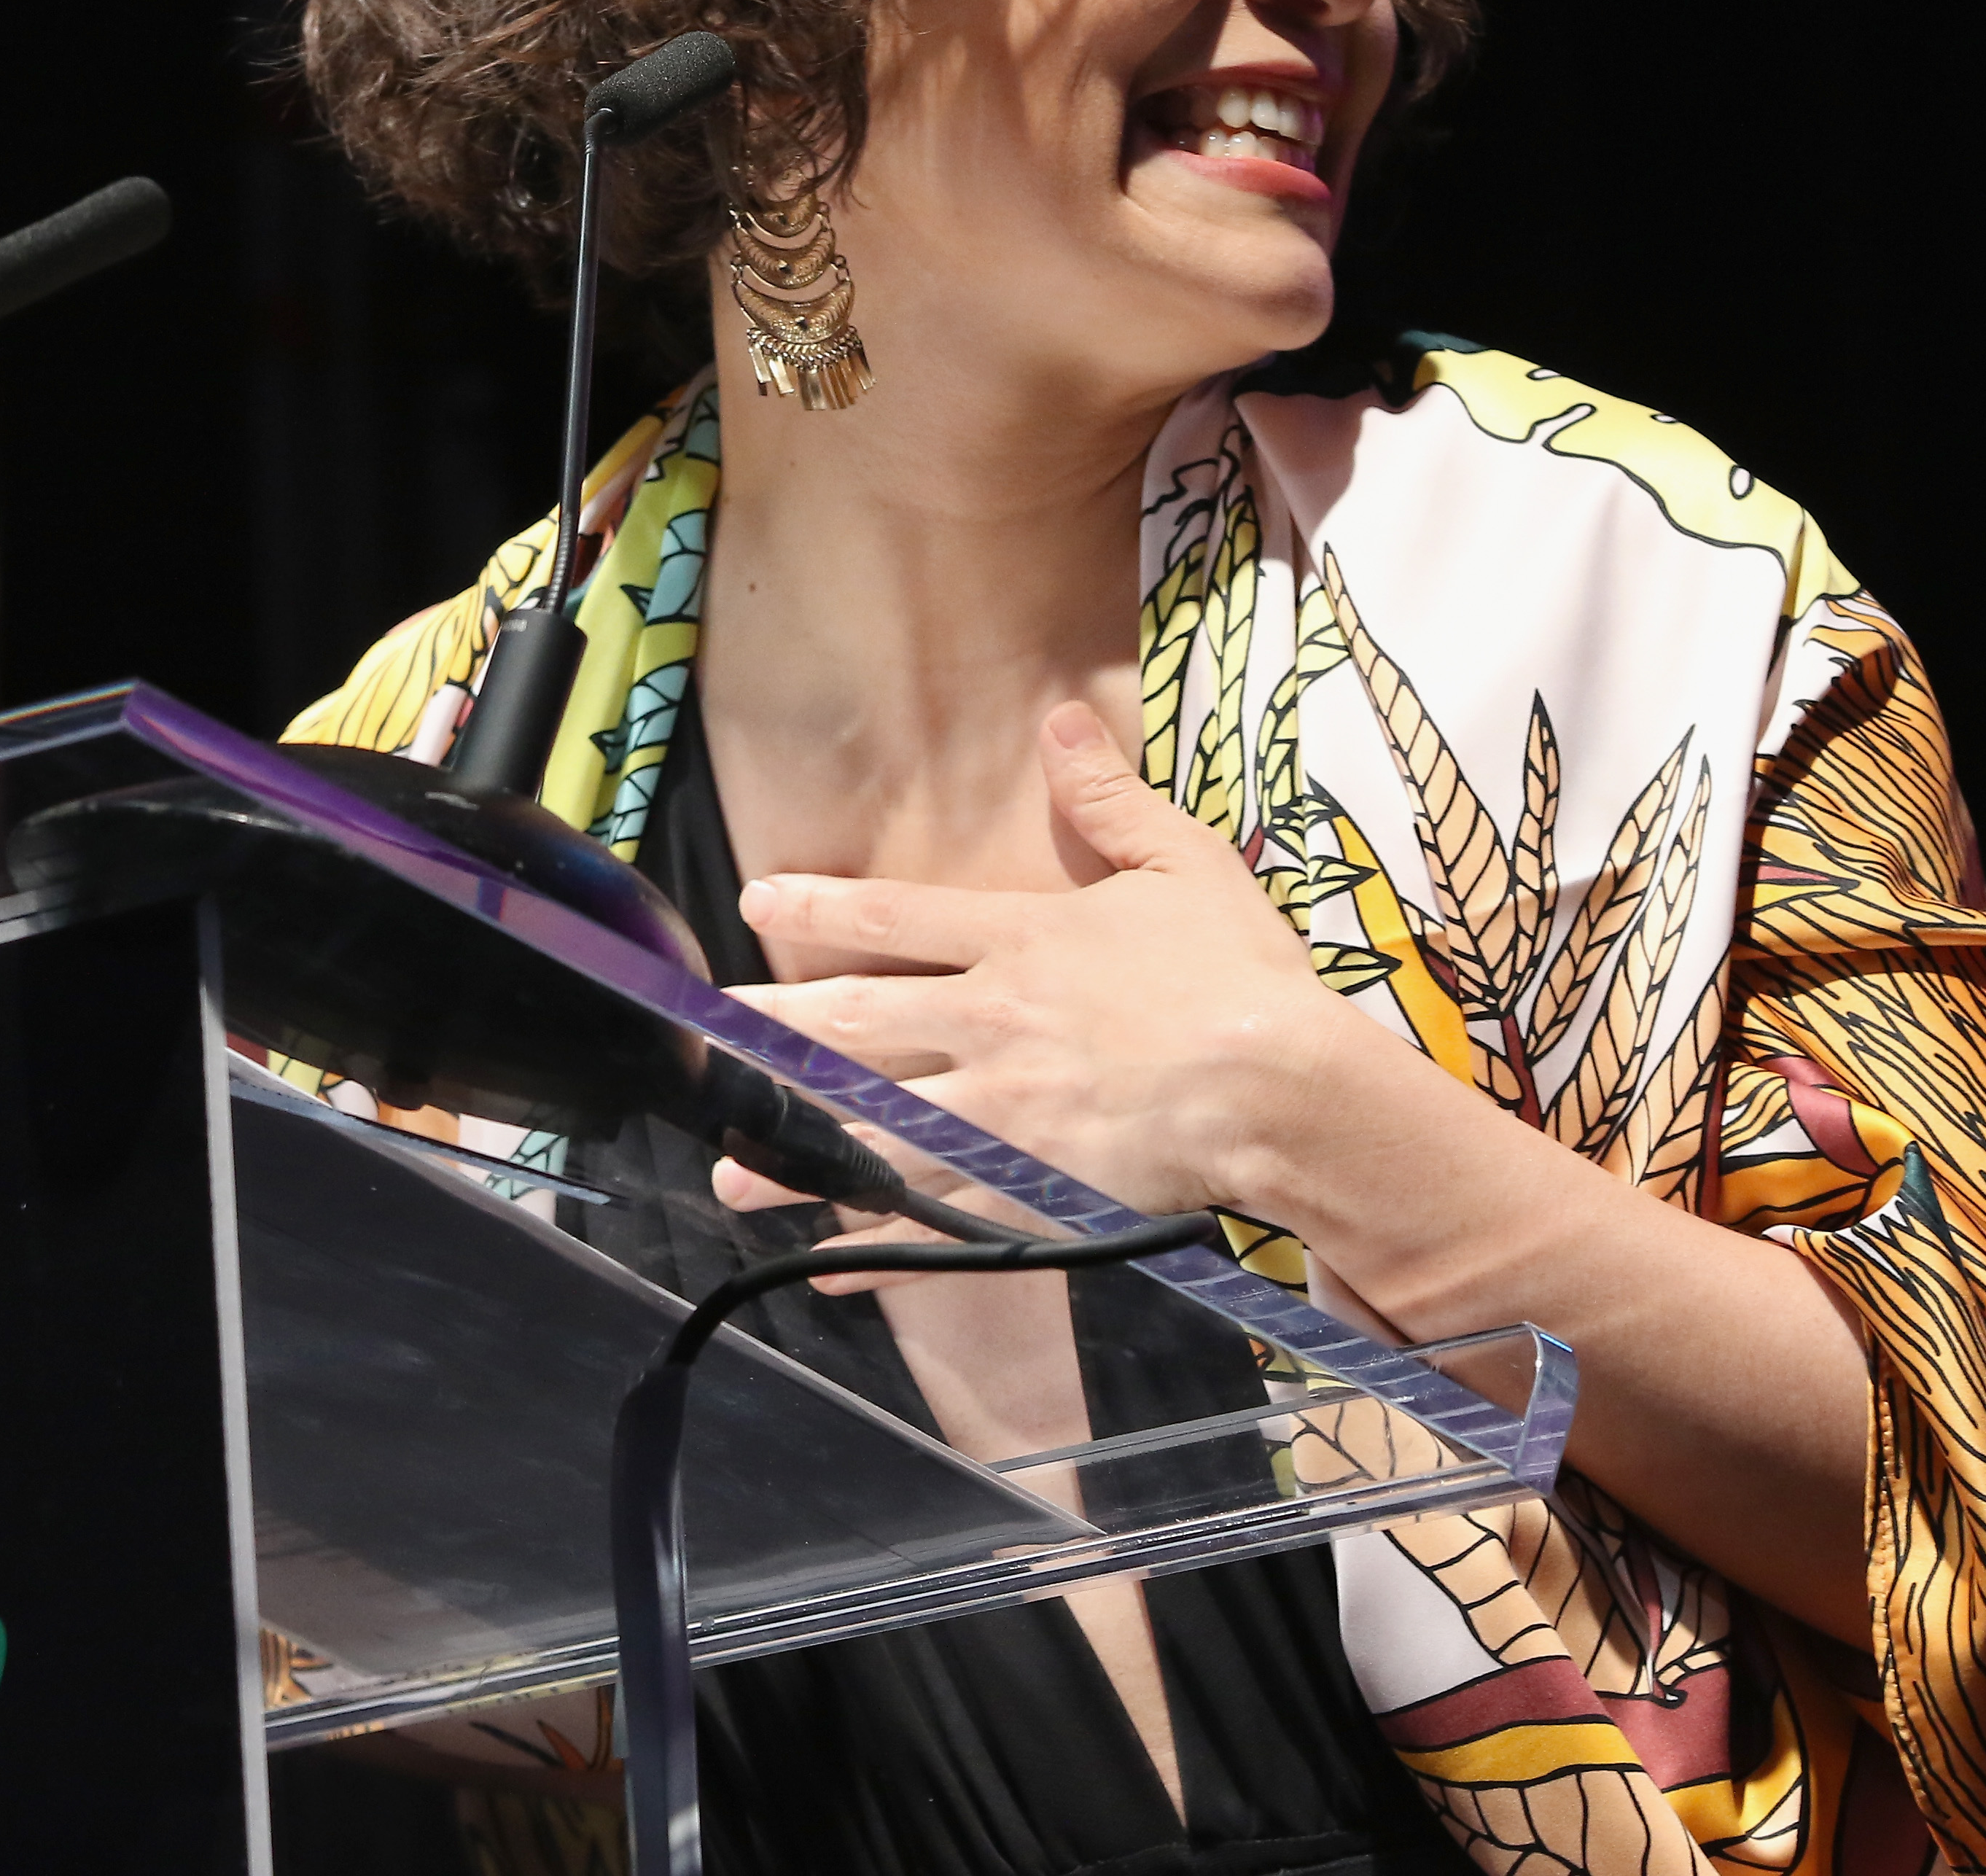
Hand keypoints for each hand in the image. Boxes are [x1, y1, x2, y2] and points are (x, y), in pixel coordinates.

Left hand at [723, 702, 1381, 1213]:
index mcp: (1021, 942)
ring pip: (875, 1133)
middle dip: (770, 1036)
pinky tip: (829, 1266)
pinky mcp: (1029, 1189)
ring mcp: (1001, 1113)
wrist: (1281, 1090)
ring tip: (730, 1177)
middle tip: (704, 1046)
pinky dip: (881, 1248)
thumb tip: (1061, 719)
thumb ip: (1109, 797)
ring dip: (797, 1158)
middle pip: (853, 1027)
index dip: (817, 909)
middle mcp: (990, 1023)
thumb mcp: (1183, 863)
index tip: (757, 904)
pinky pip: (937, 1222)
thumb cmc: (1242, 973)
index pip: (893, 919)